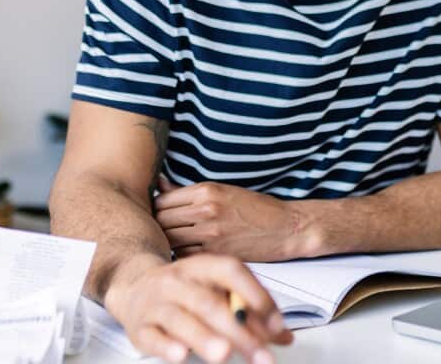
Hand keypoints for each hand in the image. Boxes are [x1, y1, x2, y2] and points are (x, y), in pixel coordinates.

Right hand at [103, 252, 293, 363]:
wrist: (134, 286)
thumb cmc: (184, 290)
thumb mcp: (217, 290)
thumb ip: (250, 311)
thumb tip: (283, 336)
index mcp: (202, 266)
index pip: (231, 272)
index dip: (255, 296)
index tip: (275, 325)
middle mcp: (178, 281)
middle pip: (210, 303)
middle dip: (238, 331)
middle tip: (260, 354)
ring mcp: (156, 303)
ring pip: (180, 319)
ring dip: (204, 337)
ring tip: (224, 354)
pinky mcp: (139, 327)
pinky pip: (152, 336)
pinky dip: (167, 346)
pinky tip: (181, 355)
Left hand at [155, 176, 313, 260]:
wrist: (285, 228)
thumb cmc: (255, 209)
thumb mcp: (222, 191)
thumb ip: (188, 192)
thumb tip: (160, 184)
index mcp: (206, 190)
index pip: (162, 200)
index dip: (155, 209)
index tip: (157, 216)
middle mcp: (205, 210)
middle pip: (161, 220)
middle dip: (157, 227)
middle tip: (158, 233)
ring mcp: (210, 233)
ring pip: (169, 240)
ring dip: (167, 243)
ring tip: (170, 245)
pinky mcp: (216, 253)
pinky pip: (184, 256)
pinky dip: (182, 256)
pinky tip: (186, 254)